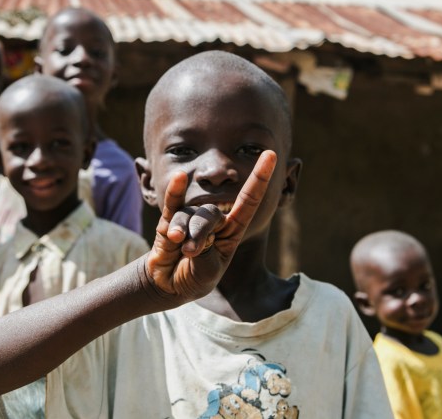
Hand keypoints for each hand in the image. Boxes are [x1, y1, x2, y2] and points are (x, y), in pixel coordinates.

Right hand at [146, 150, 276, 300]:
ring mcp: (192, 218)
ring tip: (182, 251)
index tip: (271, 155)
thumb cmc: (195, 278)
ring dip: (185, 234)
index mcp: (232, 230)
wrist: (170, 285)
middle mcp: (214, 220)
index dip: (260, 178)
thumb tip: (189, 230)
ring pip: (190, 215)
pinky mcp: (170, 219)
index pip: (249, 199)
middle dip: (200, 233)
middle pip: (211, 214)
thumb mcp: (208, 271)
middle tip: (191, 253)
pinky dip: (175, 191)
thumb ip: (204, 250)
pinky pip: (174, 202)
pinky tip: (179, 178)